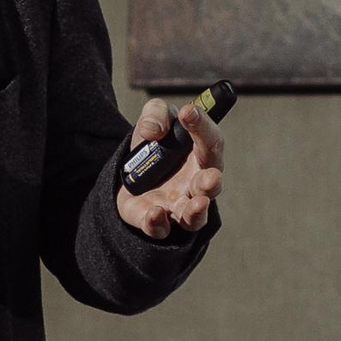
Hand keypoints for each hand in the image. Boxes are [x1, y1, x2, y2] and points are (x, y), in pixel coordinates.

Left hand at [114, 98, 224, 240]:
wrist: (128, 171)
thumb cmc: (155, 143)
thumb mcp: (154, 118)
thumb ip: (156, 113)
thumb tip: (153, 130)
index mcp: (201, 155)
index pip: (210, 141)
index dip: (202, 126)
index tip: (187, 112)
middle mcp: (195, 184)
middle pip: (211, 186)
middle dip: (212, 183)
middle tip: (211, 177)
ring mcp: (177, 206)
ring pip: (194, 217)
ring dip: (197, 212)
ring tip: (198, 204)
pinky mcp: (154, 221)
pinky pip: (159, 228)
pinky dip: (157, 223)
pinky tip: (154, 213)